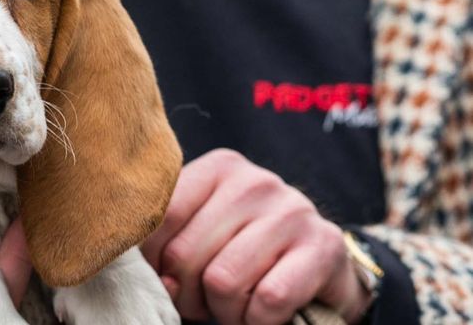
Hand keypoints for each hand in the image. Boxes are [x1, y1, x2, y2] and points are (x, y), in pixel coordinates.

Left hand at [142, 149, 370, 324]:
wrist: (319, 266)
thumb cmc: (243, 251)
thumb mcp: (202, 235)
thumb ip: (169, 246)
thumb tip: (164, 282)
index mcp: (219, 168)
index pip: (161, 216)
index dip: (154, 261)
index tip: (168, 276)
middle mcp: (256, 182)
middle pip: (186, 254)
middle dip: (188, 294)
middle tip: (205, 300)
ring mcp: (293, 210)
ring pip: (223, 280)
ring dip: (224, 310)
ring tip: (235, 306)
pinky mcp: (323, 246)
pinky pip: (268, 299)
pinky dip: (257, 320)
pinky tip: (263, 312)